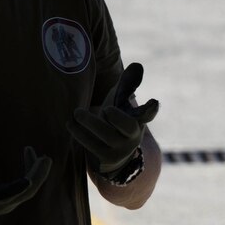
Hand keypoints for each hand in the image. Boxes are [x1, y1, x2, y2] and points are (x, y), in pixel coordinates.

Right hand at [0, 147, 52, 224]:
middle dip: (38, 174)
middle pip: (28, 190)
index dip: (23, 185)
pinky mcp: (8, 198)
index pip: (12, 193)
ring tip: (34, 150)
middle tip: (46, 158)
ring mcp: (8, 202)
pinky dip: (30, 171)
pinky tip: (28, 155)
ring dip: (35, 170)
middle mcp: (4, 204)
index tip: (30, 177)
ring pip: (29, 187)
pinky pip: (25, 185)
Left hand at [69, 63, 159, 178]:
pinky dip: (80, 133)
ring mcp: (121, 150)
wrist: (112, 152)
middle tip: (102, 107)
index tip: (154, 101)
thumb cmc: (116, 119)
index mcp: (138, 120)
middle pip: (127, 125)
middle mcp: (133, 136)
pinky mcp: (107, 159)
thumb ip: (127, 84)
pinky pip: (93, 146)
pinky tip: (70, 124)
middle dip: (114, 115)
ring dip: (90, 122)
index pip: (147, 114)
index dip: (151, 108)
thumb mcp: (121, 102)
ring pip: (107, 135)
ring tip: (76, 113)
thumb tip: (137, 65)